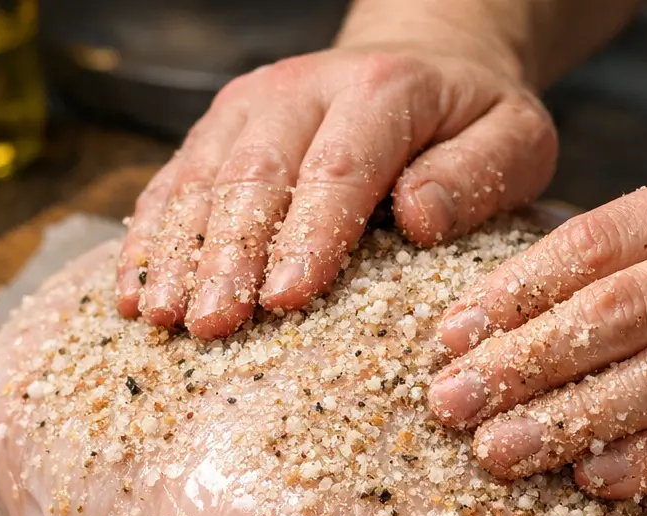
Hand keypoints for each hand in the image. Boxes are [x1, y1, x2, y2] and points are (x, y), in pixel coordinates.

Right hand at [116, 47, 555, 339]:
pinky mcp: (221, 128)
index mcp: (383, 92)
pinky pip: (175, 180)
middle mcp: (304, 89)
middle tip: (211, 326)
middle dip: (227, 256)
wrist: (422, 58)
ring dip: (178, 252)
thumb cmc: (470, 120)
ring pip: (203, 179)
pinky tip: (132, 290)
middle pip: (256, 176)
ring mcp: (251, 106)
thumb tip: (417, 217)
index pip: (338, 169)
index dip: (308, 235)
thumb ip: (474, 176)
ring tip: (160, 317)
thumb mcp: (513, 139)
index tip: (285, 299)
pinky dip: (151, 236)